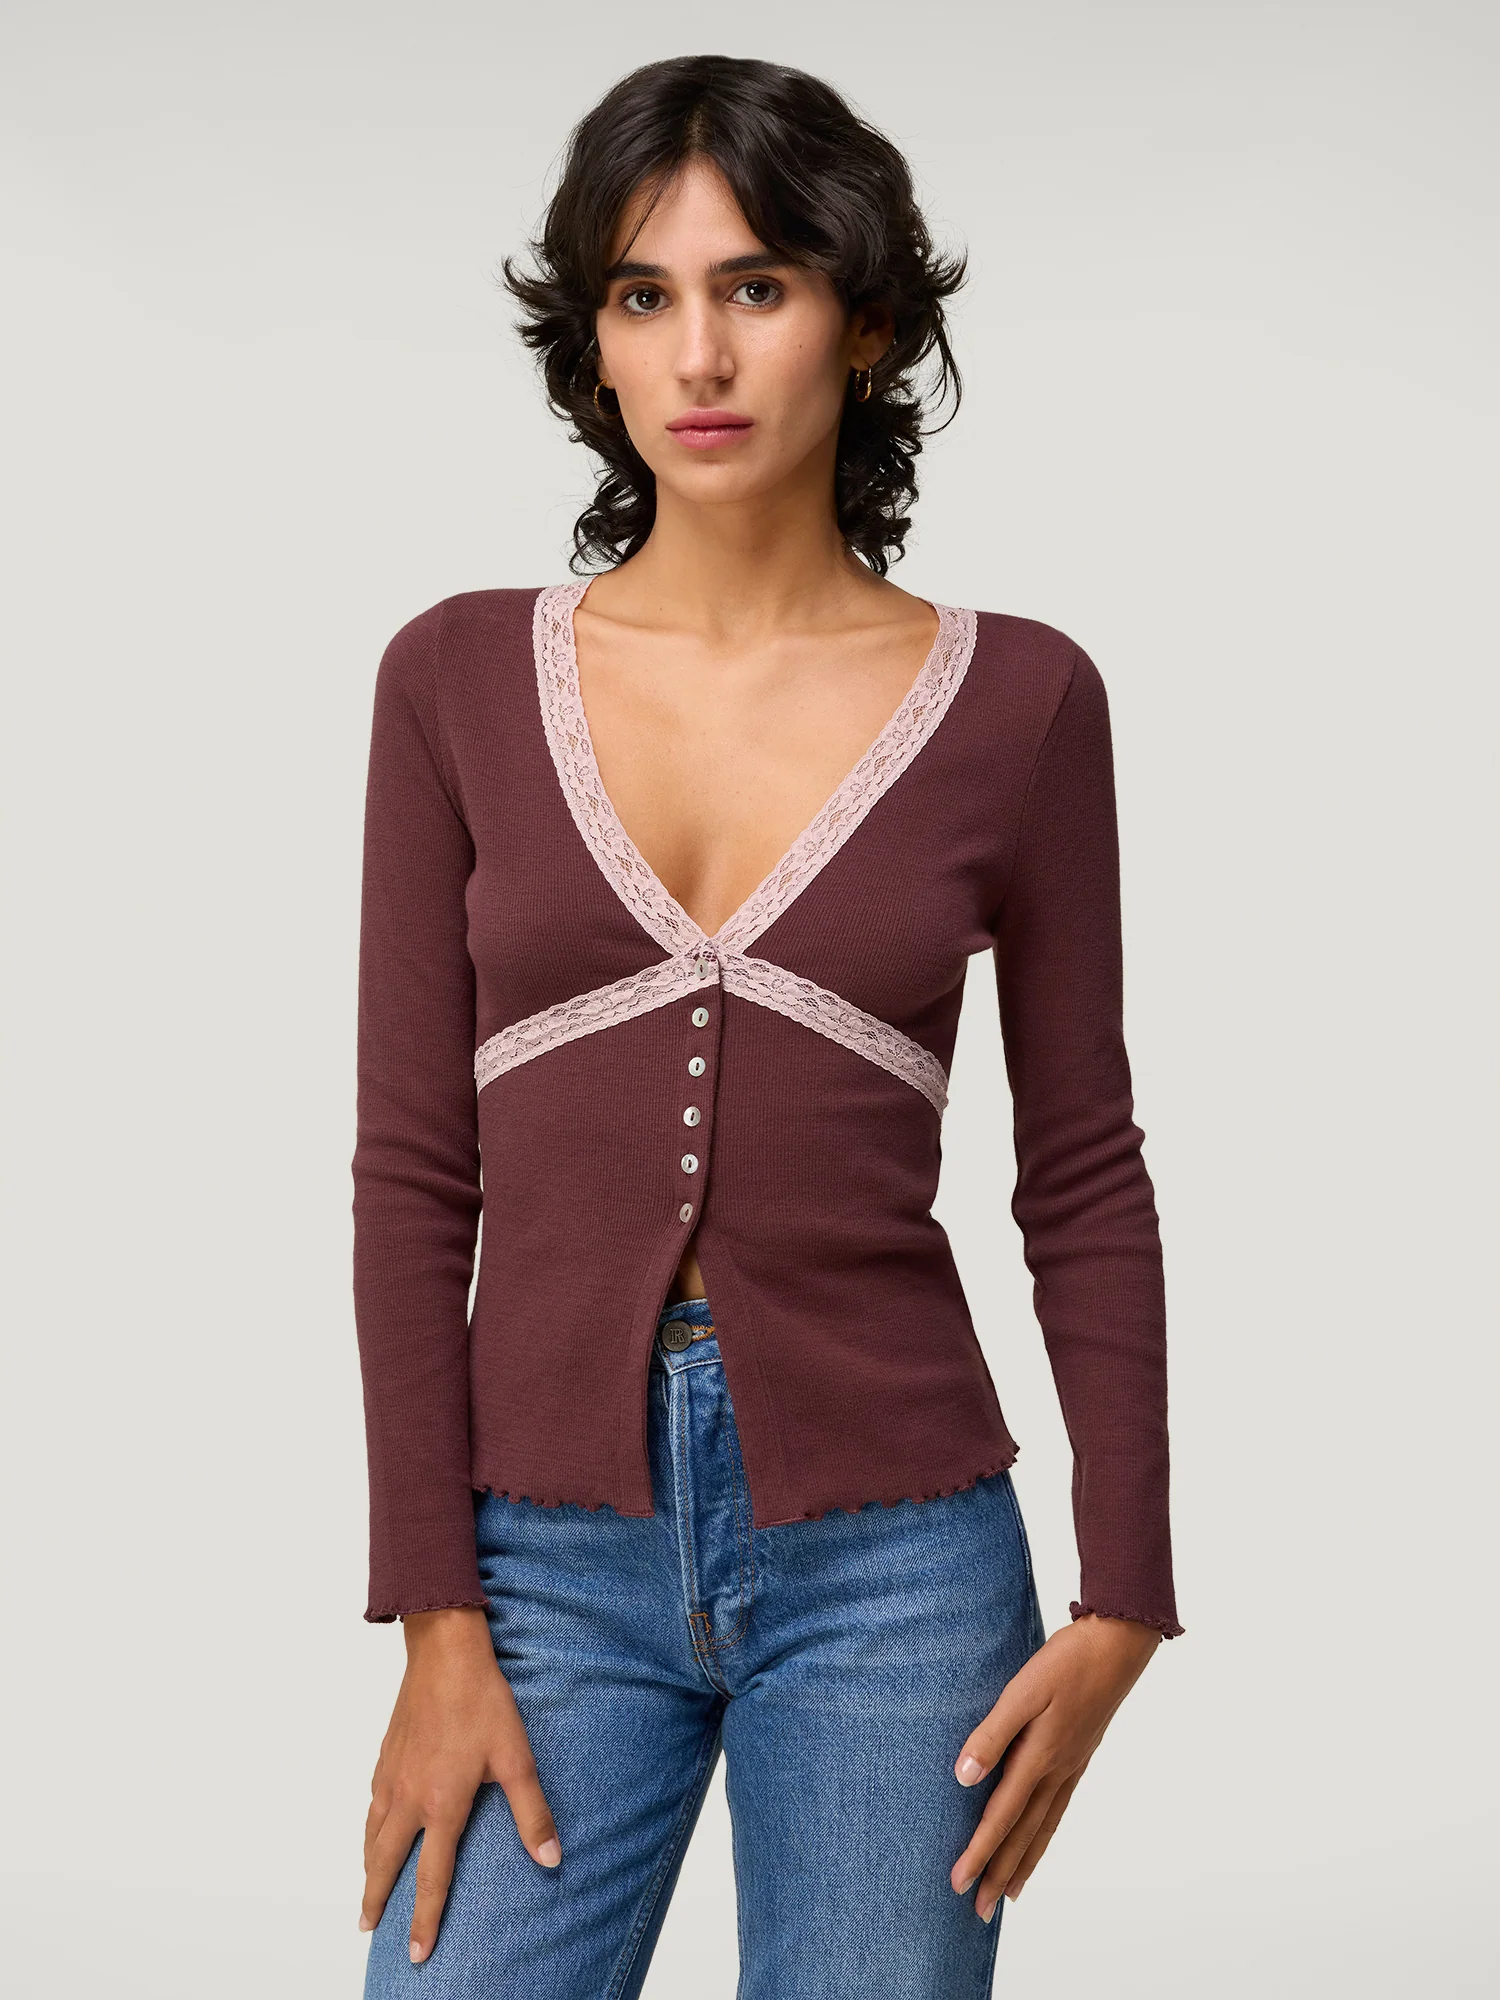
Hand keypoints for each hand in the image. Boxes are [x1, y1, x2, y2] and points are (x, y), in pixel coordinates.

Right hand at [360, 1606, 561, 1963]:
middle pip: (386, 1862)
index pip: (433, 1877)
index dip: (425, 1919)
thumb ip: (532, 1813)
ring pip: (373, 1833)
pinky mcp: (386, 1754)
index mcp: (442, 1805)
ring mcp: (392, 1775)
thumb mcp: (517, 1758)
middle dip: (377, 1899)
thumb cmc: (482, 1702)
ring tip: (367, 1887)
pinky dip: (369, 1826)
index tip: (418, 1953)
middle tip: (367, 1927)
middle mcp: (409, 1797)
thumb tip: (551, 1859)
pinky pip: (371, 1802)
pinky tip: (374, 1825)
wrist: (444, 1653)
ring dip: (369, 1866)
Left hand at [950, 1612, 1160, 1920]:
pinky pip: (1058, 1810)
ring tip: (1009, 1894)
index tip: (958, 1884)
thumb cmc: (1066, 1661)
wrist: (1116, 1644)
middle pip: (1023, 1835)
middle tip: (978, 1912)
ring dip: (1022, 1862)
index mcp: (1039, 1757)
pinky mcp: (1078, 1756)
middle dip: (998, 1873)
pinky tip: (1038, 1840)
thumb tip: (963, 1777)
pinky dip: (1044, 1835)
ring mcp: (1071, 1766)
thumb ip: (992, 1733)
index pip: (1001, 1816)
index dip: (979, 1852)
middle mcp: (1057, 1771)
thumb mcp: (1023, 1690)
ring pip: (1043, 1828)